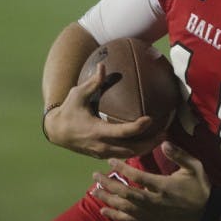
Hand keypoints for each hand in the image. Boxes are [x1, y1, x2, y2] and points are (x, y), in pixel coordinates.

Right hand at [45, 62, 162, 158]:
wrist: (56, 132)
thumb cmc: (68, 111)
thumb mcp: (77, 94)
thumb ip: (92, 82)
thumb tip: (103, 65)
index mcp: (97, 131)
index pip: (122, 132)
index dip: (138, 127)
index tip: (150, 119)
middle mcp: (101, 145)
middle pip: (131, 149)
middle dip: (150, 142)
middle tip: (165, 132)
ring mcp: (102, 152)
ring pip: (129, 155)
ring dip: (146, 148)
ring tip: (161, 138)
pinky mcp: (102, 155)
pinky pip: (123, 155)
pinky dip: (136, 150)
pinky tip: (148, 142)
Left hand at [92, 142, 210, 220]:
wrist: (205, 209)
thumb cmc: (199, 185)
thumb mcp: (194, 166)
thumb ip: (179, 155)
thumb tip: (163, 142)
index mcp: (163, 186)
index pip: (138, 177)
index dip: (122, 169)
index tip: (110, 160)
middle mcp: (154, 201)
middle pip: (126, 194)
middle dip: (109, 184)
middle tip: (95, 175)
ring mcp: (151, 213)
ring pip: (124, 207)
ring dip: (108, 199)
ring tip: (93, 191)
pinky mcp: (150, 220)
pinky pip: (130, 219)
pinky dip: (116, 215)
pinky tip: (103, 210)